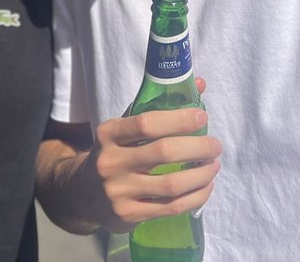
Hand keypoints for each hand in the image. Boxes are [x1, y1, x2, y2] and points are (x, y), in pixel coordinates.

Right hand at [81, 108, 220, 232]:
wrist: (84, 194)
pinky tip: (205, 187)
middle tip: (215, 145)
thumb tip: (200, 84)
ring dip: (201, 174)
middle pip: (163, 152)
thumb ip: (158, 107)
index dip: (178, 119)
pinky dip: (195, 197)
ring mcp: (119, 191)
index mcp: (108, 133)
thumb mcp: (125, 128)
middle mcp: (111, 162)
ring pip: (171, 184)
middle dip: (197, 148)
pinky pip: (171, 207)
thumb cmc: (114, 153)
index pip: (147, 123)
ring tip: (214, 165)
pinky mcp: (129, 214)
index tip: (202, 117)